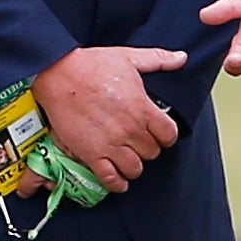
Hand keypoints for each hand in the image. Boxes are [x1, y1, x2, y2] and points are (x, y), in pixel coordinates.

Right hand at [32, 45, 187, 192]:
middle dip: (148, 148)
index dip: (166, 136)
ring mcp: (111, 144)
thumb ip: (158, 59)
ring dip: (133, 166)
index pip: (169, 135)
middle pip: (152, 153)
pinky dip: (117, 183)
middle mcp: (130, 130)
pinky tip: (118, 179)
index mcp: (143, 108)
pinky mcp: (91, 154)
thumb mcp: (129, 57)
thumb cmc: (91, 64)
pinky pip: (110, 179)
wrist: (58, 73)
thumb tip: (181, 58)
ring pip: (135, 169)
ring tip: (128, 158)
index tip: (160, 134)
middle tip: (139, 143)